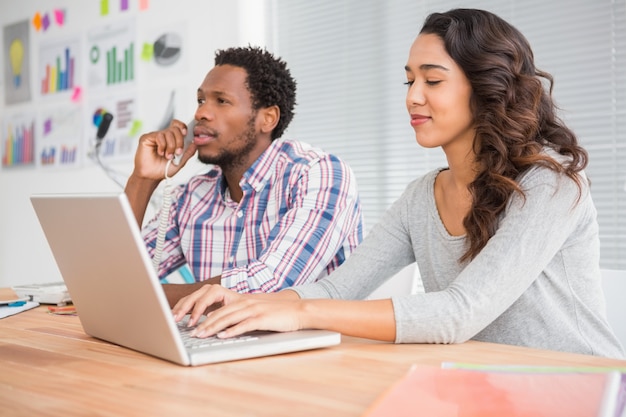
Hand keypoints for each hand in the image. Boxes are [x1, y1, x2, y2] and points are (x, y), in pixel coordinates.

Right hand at [132, 119, 196, 179]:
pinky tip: (160, 153)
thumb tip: (195, 143)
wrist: (152, 177)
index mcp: (172, 139)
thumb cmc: (164, 169)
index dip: (182, 126)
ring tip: (168, 156)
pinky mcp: (147, 138)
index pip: (177, 126)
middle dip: (180, 141)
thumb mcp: (180, 162)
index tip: (186, 134)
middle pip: (175, 129)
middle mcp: (164, 136)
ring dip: (171, 146)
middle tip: (178, 152)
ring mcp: (155, 136)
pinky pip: (159, 136)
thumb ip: (188, 153)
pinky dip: (162, 146)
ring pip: (168, 132)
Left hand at [172, 284, 302, 337]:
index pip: (218, 308)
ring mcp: (254, 310)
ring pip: (228, 318)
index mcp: (242, 301)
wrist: (299, 311)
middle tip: (191, 333)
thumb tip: (224, 327)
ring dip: (212, 327)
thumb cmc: (277, 314)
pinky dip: (232, 330)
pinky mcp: (262, 318)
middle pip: (219, 313)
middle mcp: (246, 303)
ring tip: (201, 335)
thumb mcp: (256, 312)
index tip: (192, 325)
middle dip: (203, 323)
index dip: (203, 316)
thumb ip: (241, 316)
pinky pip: (244, 324)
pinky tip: (223, 336)